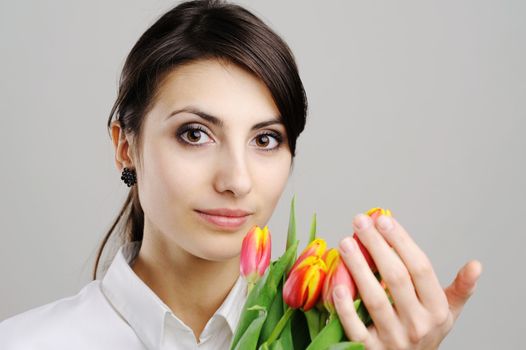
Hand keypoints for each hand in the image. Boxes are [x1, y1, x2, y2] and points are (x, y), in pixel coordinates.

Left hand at [333, 213, 481, 349]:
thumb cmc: (425, 332)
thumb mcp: (447, 313)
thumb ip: (460, 289)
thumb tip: (477, 264)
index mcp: (437, 310)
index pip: (421, 268)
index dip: (402, 241)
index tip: (384, 219)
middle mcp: (418, 325)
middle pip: (396, 278)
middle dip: (377, 246)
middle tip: (360, 221)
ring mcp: (394, 339)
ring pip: (374, 299)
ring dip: (358, 268)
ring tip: (345, 243)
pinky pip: (355, 328)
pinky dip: (345, 307)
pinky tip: (337, 283)